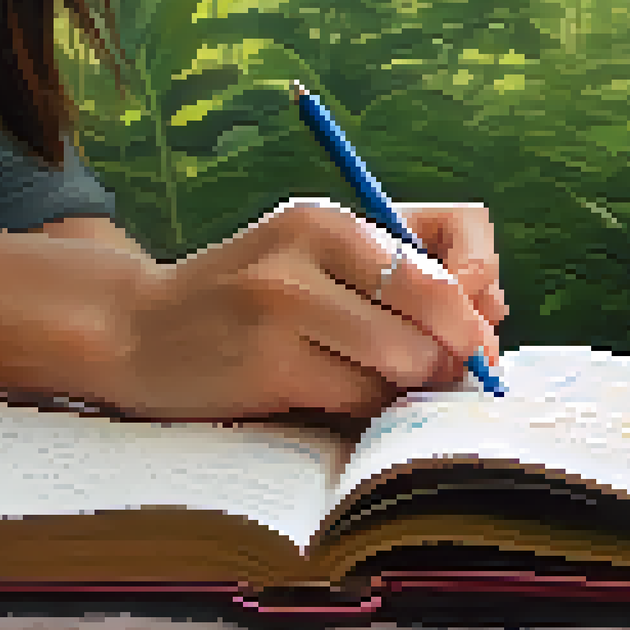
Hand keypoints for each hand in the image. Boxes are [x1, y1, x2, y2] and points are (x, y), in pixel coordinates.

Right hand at [94, 198, 500, 420]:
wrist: (134, 331)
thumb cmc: (242, 302)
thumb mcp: (312, 261)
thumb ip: (398, 277)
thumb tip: (495, 311)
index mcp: (327, 217)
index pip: (451, 239)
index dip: (477, 298)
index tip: (474, 333)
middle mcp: (307, 249)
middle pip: (436, 304)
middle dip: (452, 352)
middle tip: (444, 376)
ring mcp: (285, 306)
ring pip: (403, 358)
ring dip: (407, 387)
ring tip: (378, 385)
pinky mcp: (269, 365)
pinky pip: (360, 399)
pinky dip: (368, 411)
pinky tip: (340, 402)